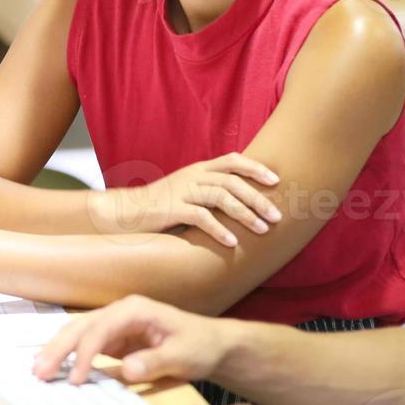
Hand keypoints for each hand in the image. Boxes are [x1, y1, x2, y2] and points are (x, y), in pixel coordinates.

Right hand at [32, 294, 228, 385]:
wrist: (211, 345)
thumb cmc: (200, 345)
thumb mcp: (183, 355)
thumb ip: (155, 361)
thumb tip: (126, 370)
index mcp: (135, 310)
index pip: (100, 329)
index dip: (85, 354)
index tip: (76, 379)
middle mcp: (120, 313)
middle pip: (81, 327)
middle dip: (59, 348)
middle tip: (39, 372)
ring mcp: (115, 327)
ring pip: (78, 335)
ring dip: (58, 351)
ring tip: (38, 371)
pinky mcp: (114, 341)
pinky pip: (86, 347)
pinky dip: (69, 357)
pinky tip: (55, 369)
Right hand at [93, 153, 281, 247]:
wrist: (127, 212)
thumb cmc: (163, 205)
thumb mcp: (189, 189)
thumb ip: (211, 189)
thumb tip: (245, 199)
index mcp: (199, 168)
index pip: (233, 160)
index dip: (255, 168)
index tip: (276, 180)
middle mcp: (193, 176)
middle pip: (233, 182)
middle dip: (258, 198)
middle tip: (277, 216)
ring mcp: (183, 191)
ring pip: (221, 197)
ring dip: (245, 214)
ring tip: (262, 230)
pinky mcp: (172, 209)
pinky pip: (201, 217)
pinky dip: (219, 230)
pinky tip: (232, 243)